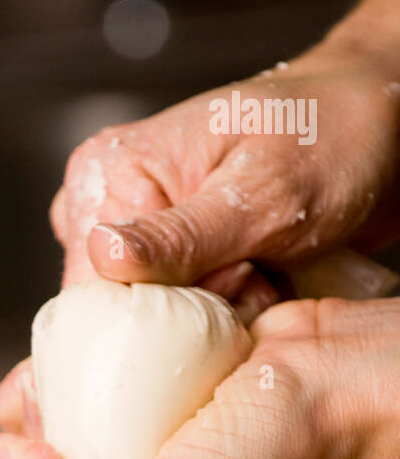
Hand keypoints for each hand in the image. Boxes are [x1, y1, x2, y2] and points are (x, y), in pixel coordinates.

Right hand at [0, 21, 399, 437]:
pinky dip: (221, 322)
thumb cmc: (330, 139)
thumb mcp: (260, 194)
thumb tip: (102, 257)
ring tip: (262, 279)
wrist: (379, 132)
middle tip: (252, 282)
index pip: (88, 294)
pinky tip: (258, 289)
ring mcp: (138, 238)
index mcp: (107, 174)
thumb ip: (180, 235)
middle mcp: (108, 206)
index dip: (152, 320)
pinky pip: (177, 322)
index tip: (223, 293)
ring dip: (210, 324)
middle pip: (116, 316)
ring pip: (151, 326)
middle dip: (188, 322)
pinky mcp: (169, 262)